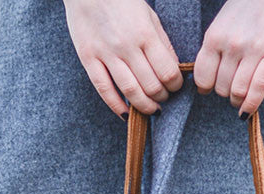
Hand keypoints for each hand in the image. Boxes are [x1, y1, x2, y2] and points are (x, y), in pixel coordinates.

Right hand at [63, 0, 183, 118]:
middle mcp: (126, 46)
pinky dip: (117, 106)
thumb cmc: (121, 0)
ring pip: (130, 91)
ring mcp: (106, 54)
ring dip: (144, 106)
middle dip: (161, 97)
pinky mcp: (88, 58)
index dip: (175, 85)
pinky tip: (126, 113)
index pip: (168, 72)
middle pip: (151, 86)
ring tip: (151, 108)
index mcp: (145, 34)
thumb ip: (162, 43)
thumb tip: (174, 69)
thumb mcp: (148, 16)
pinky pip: (104, 90)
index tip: (175, 86)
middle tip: (163, 98)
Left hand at [193, 0, 263, 117]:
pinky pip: (258, 89)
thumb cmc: (247, 7)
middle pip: (221, 88)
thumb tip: (207, 83)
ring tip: (240, 98)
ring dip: (237, 100)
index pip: (202, 77)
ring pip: (238, 92)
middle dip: (224, 93)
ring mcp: (253, 50)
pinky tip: (247, 112)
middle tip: (231, 89)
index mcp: (214, 37)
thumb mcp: (223, 24)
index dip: (205, 88)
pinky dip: (251, 105)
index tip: (209, 89)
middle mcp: (231, 45)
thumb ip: (215, 49)